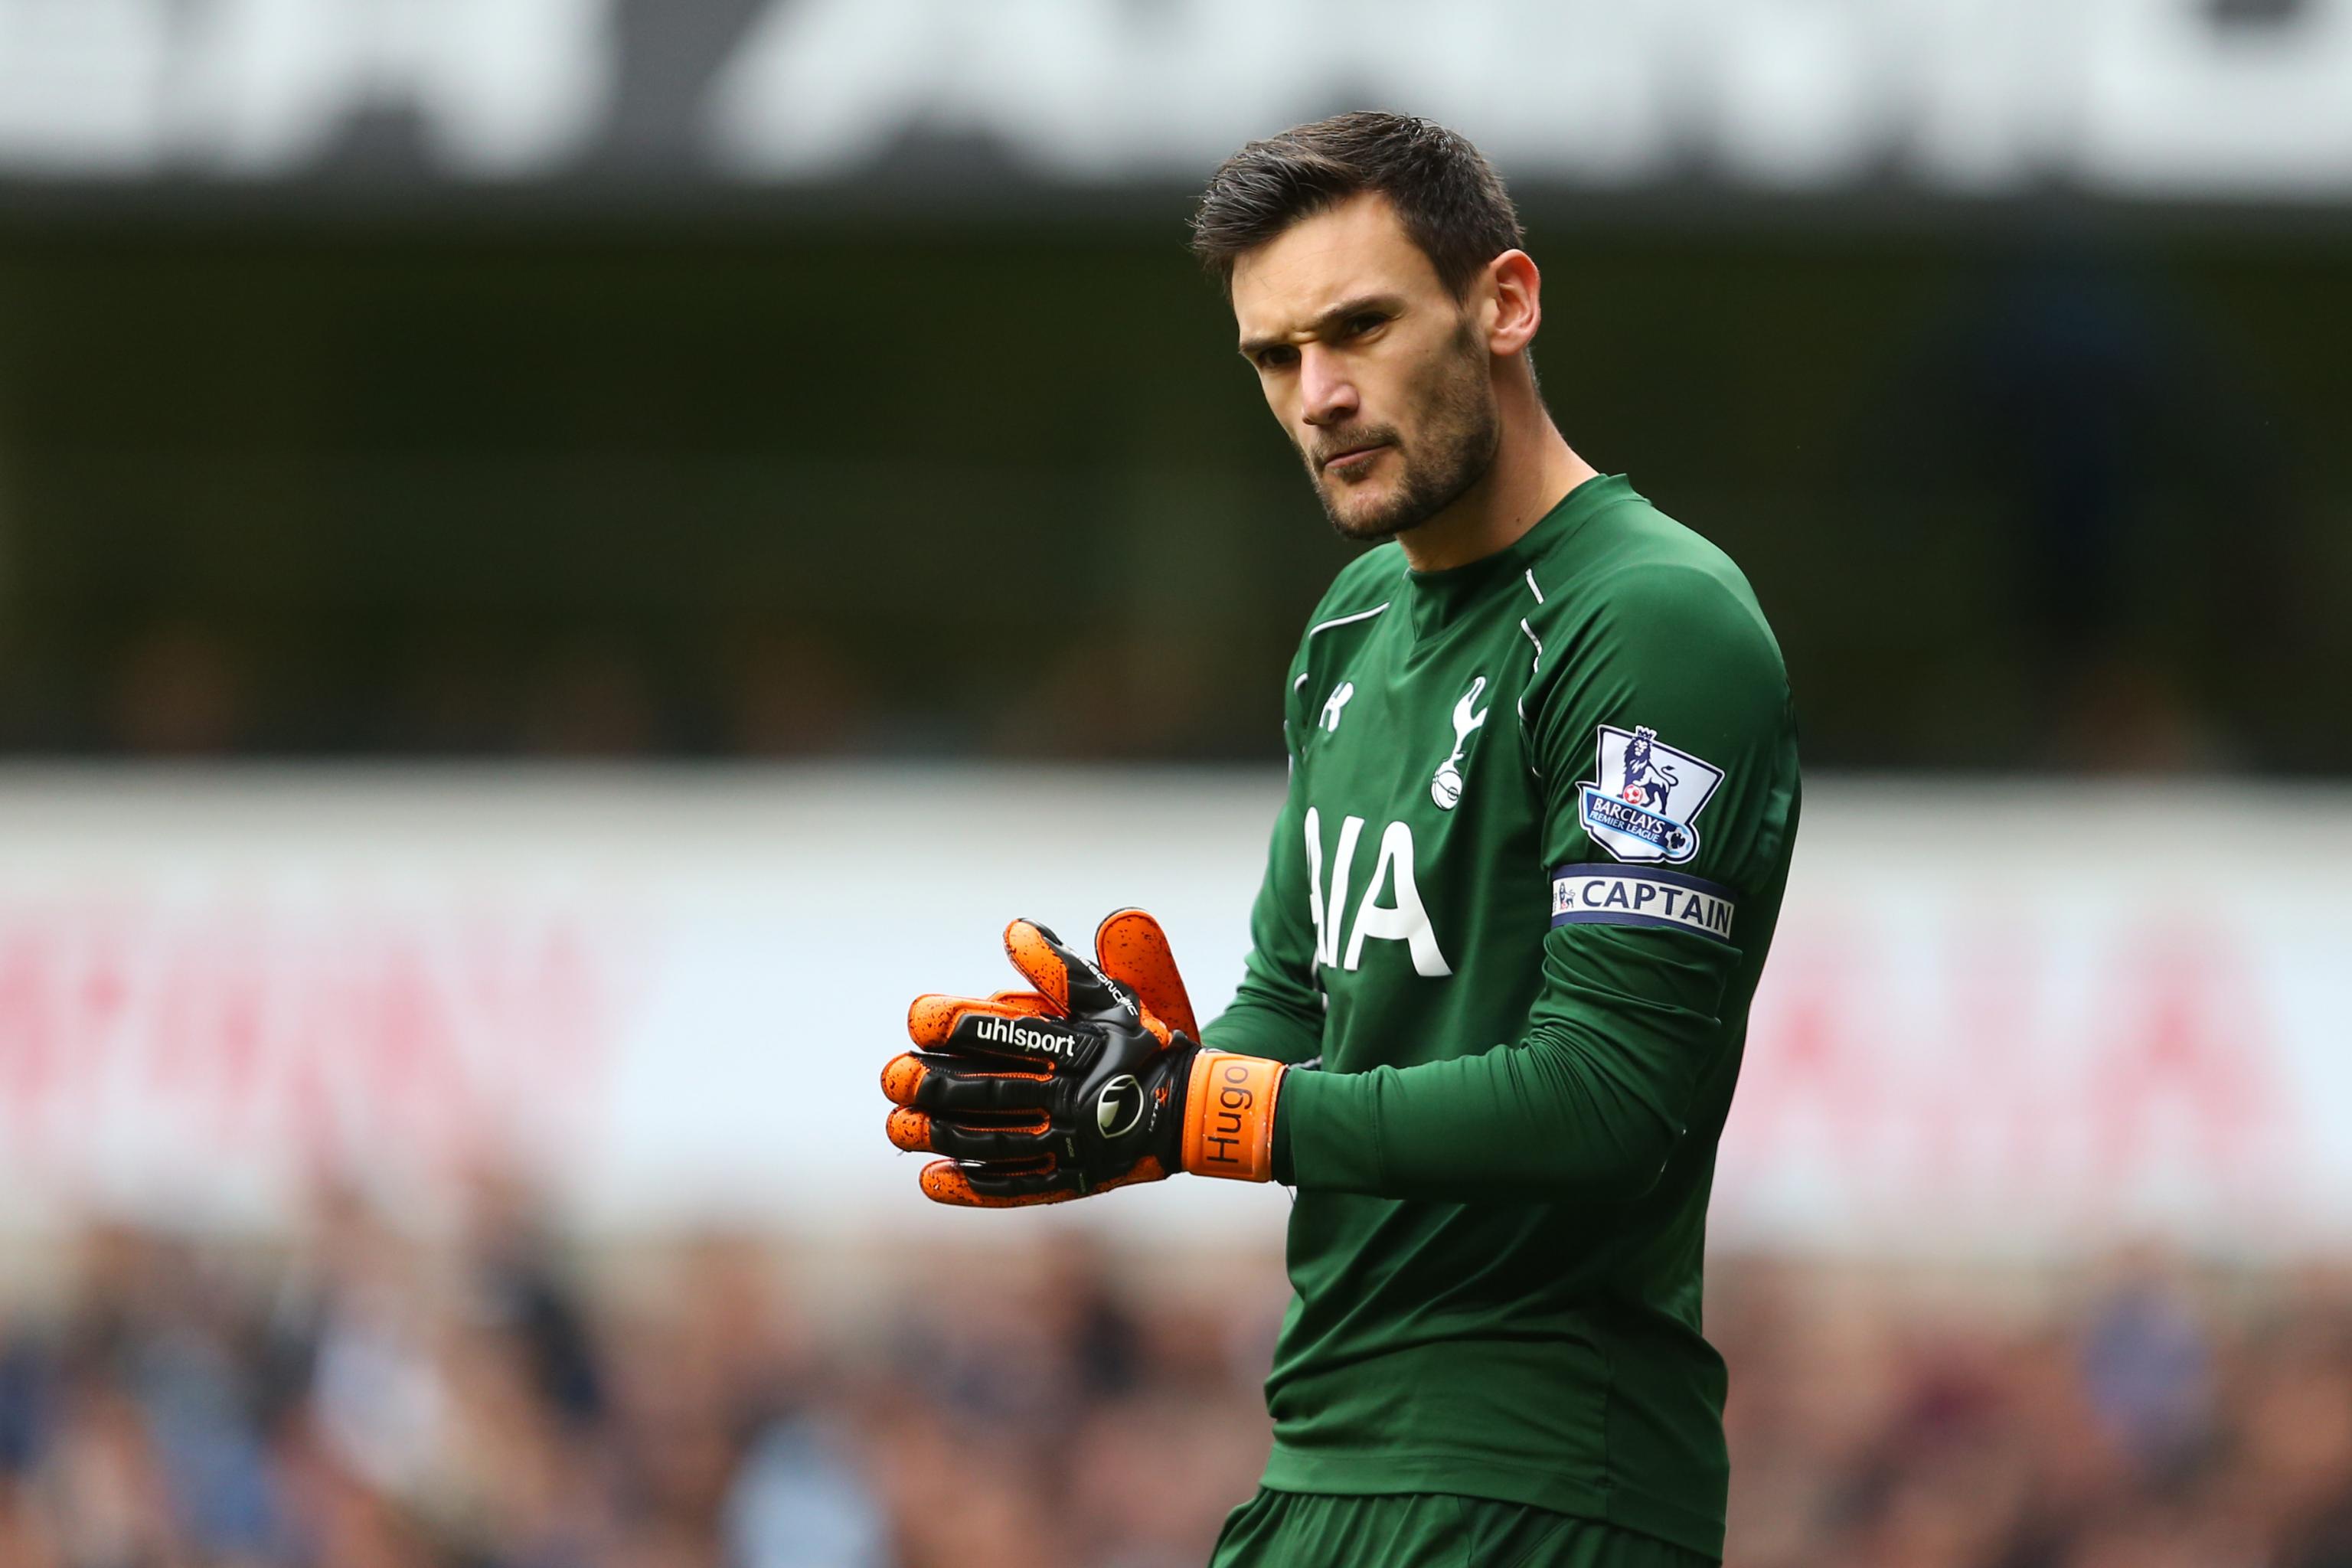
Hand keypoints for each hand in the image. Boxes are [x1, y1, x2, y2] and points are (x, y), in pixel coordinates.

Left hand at [881, 910, 1283, 1206]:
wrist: (1193, 1112)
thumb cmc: (1142, 1043)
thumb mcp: (1110, 998)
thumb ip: (1061, 967)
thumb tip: (1013, 929)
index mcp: (1083, 1047)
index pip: (1013, 1034)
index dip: (962, 1025)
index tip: (918, 1019)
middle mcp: (1077, 1097)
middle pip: (995, 1093)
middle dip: (936, 1085)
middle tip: (893, 1076)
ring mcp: (1074, 1144)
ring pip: (997, 1142)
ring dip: (940, 1135)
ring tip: (897, 1125)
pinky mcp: (1074, 1181)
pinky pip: (1018, 1186)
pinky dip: (972, 1187)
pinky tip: (930, 1179)